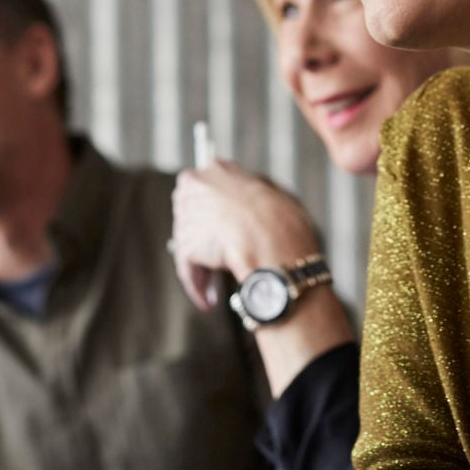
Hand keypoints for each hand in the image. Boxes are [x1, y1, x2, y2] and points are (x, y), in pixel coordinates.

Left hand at [170, 162, 320, 308]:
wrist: (276, 243)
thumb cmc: (283, 222)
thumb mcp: (273, 196)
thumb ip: (252, 200)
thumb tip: (247, 218)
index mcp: (217, 168)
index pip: (206, 188)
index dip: (215, 213)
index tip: (223, 230)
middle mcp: (195, 187)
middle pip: (195, 217)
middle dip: (205, 241)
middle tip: (217, 262)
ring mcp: (188, 216)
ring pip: (191, 245)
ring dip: (203, 267)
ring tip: (215, 289)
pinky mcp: (185, 245)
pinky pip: (188, 269)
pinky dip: (197, 285)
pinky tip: (208, 300)